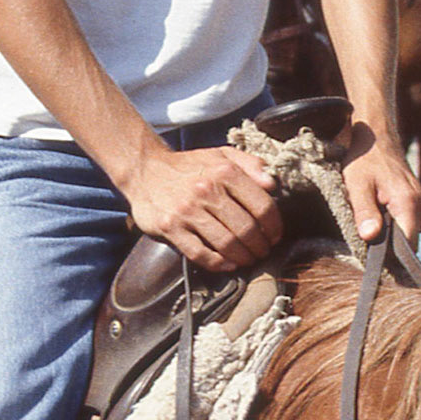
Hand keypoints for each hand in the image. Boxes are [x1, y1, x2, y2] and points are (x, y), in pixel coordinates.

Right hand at [122, 143, 282, 272]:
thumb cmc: (189, 166)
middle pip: (247, 229)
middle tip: (262, 251)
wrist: (145, 170)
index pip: (263, 206)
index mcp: (225, 172)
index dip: (274, 227)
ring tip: (247, 259)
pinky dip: (218, 263)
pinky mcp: (170, 227)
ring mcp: (187, 210)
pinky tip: (228, 264)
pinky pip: (200, 253)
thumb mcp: (222, 155)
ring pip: (227, 244)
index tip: (274, 236)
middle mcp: (206, 190)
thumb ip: (251, 164)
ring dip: (243, 257)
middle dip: (260, 246)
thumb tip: (272, 183)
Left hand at [341, 123, 420, 245]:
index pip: (408, 248)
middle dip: (389, 245)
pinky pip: (411, 226)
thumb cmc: (364, 160)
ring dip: (391, 234)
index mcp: (409, 205)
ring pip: (409, 236)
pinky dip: (396, 225)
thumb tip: (370, 237)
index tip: (373, 256)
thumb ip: (365, 213)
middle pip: (409, 244)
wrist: (376, 138)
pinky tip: (382, 212)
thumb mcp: (357, 186)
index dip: (391, 257)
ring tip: (374, 216)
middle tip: (368, 230)